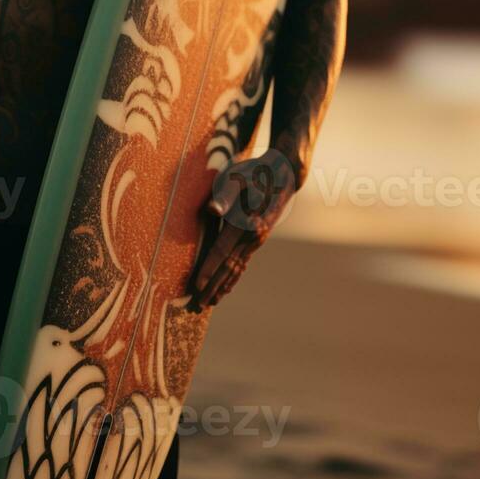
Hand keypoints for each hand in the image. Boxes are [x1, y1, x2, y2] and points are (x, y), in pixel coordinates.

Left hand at [188, 148, 300, 311]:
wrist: (283, 174)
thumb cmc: (255, 172)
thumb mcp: (239, 177)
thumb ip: (224, 195)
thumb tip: (212, 209)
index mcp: (246, 223)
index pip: (222, 251)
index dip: (208, 269)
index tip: (196, 286)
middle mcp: (253, 237)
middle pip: (228, 267)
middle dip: (212, 287)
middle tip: (196, 306)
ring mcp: (256, 241)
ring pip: (236, 269)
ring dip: (221, 287)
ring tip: (208, 304)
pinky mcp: (256, 240)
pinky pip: (242, 264)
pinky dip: (233, 278)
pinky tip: (225, 289)